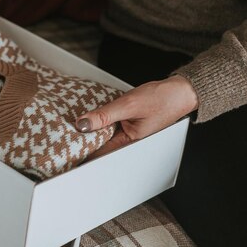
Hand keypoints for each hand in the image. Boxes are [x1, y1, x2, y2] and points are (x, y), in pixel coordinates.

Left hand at [78, 75, 198, 158]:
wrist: (181, 90)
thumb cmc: (162, 99)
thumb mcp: (129, 104)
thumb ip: (104, 115)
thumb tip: (82, 124)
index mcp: (130, 142)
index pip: (100, 153)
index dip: (83, 154)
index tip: (67, 156)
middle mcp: (128, 139)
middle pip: (101, 143)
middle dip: (85, 141)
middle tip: (65, 140)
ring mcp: (129, 129)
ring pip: (105, 132)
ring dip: (92, 129)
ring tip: (73, 128)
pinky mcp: (130, 119)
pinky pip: (111, 122)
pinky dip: (102, 119)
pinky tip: (92, 116)